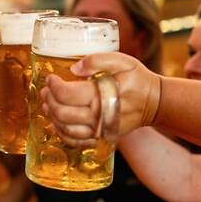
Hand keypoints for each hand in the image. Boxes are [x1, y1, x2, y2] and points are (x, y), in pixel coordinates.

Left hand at [41, 52, 160, 147]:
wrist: (154, 102)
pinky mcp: (101, 137)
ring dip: (52, 116)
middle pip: (63, 113)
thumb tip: (75, 68)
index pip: (67, 94)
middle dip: (49, 100)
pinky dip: (62, 133)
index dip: (53, 86)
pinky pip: (75, 141)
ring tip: (47, 103)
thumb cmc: (137, 79)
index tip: (51, 78)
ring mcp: (100, 130)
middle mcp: (100, 116)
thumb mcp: (122, 61)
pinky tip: (56, 121)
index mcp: (103, 95)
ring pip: (66, 129)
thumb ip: (98, 60)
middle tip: (46, 90)